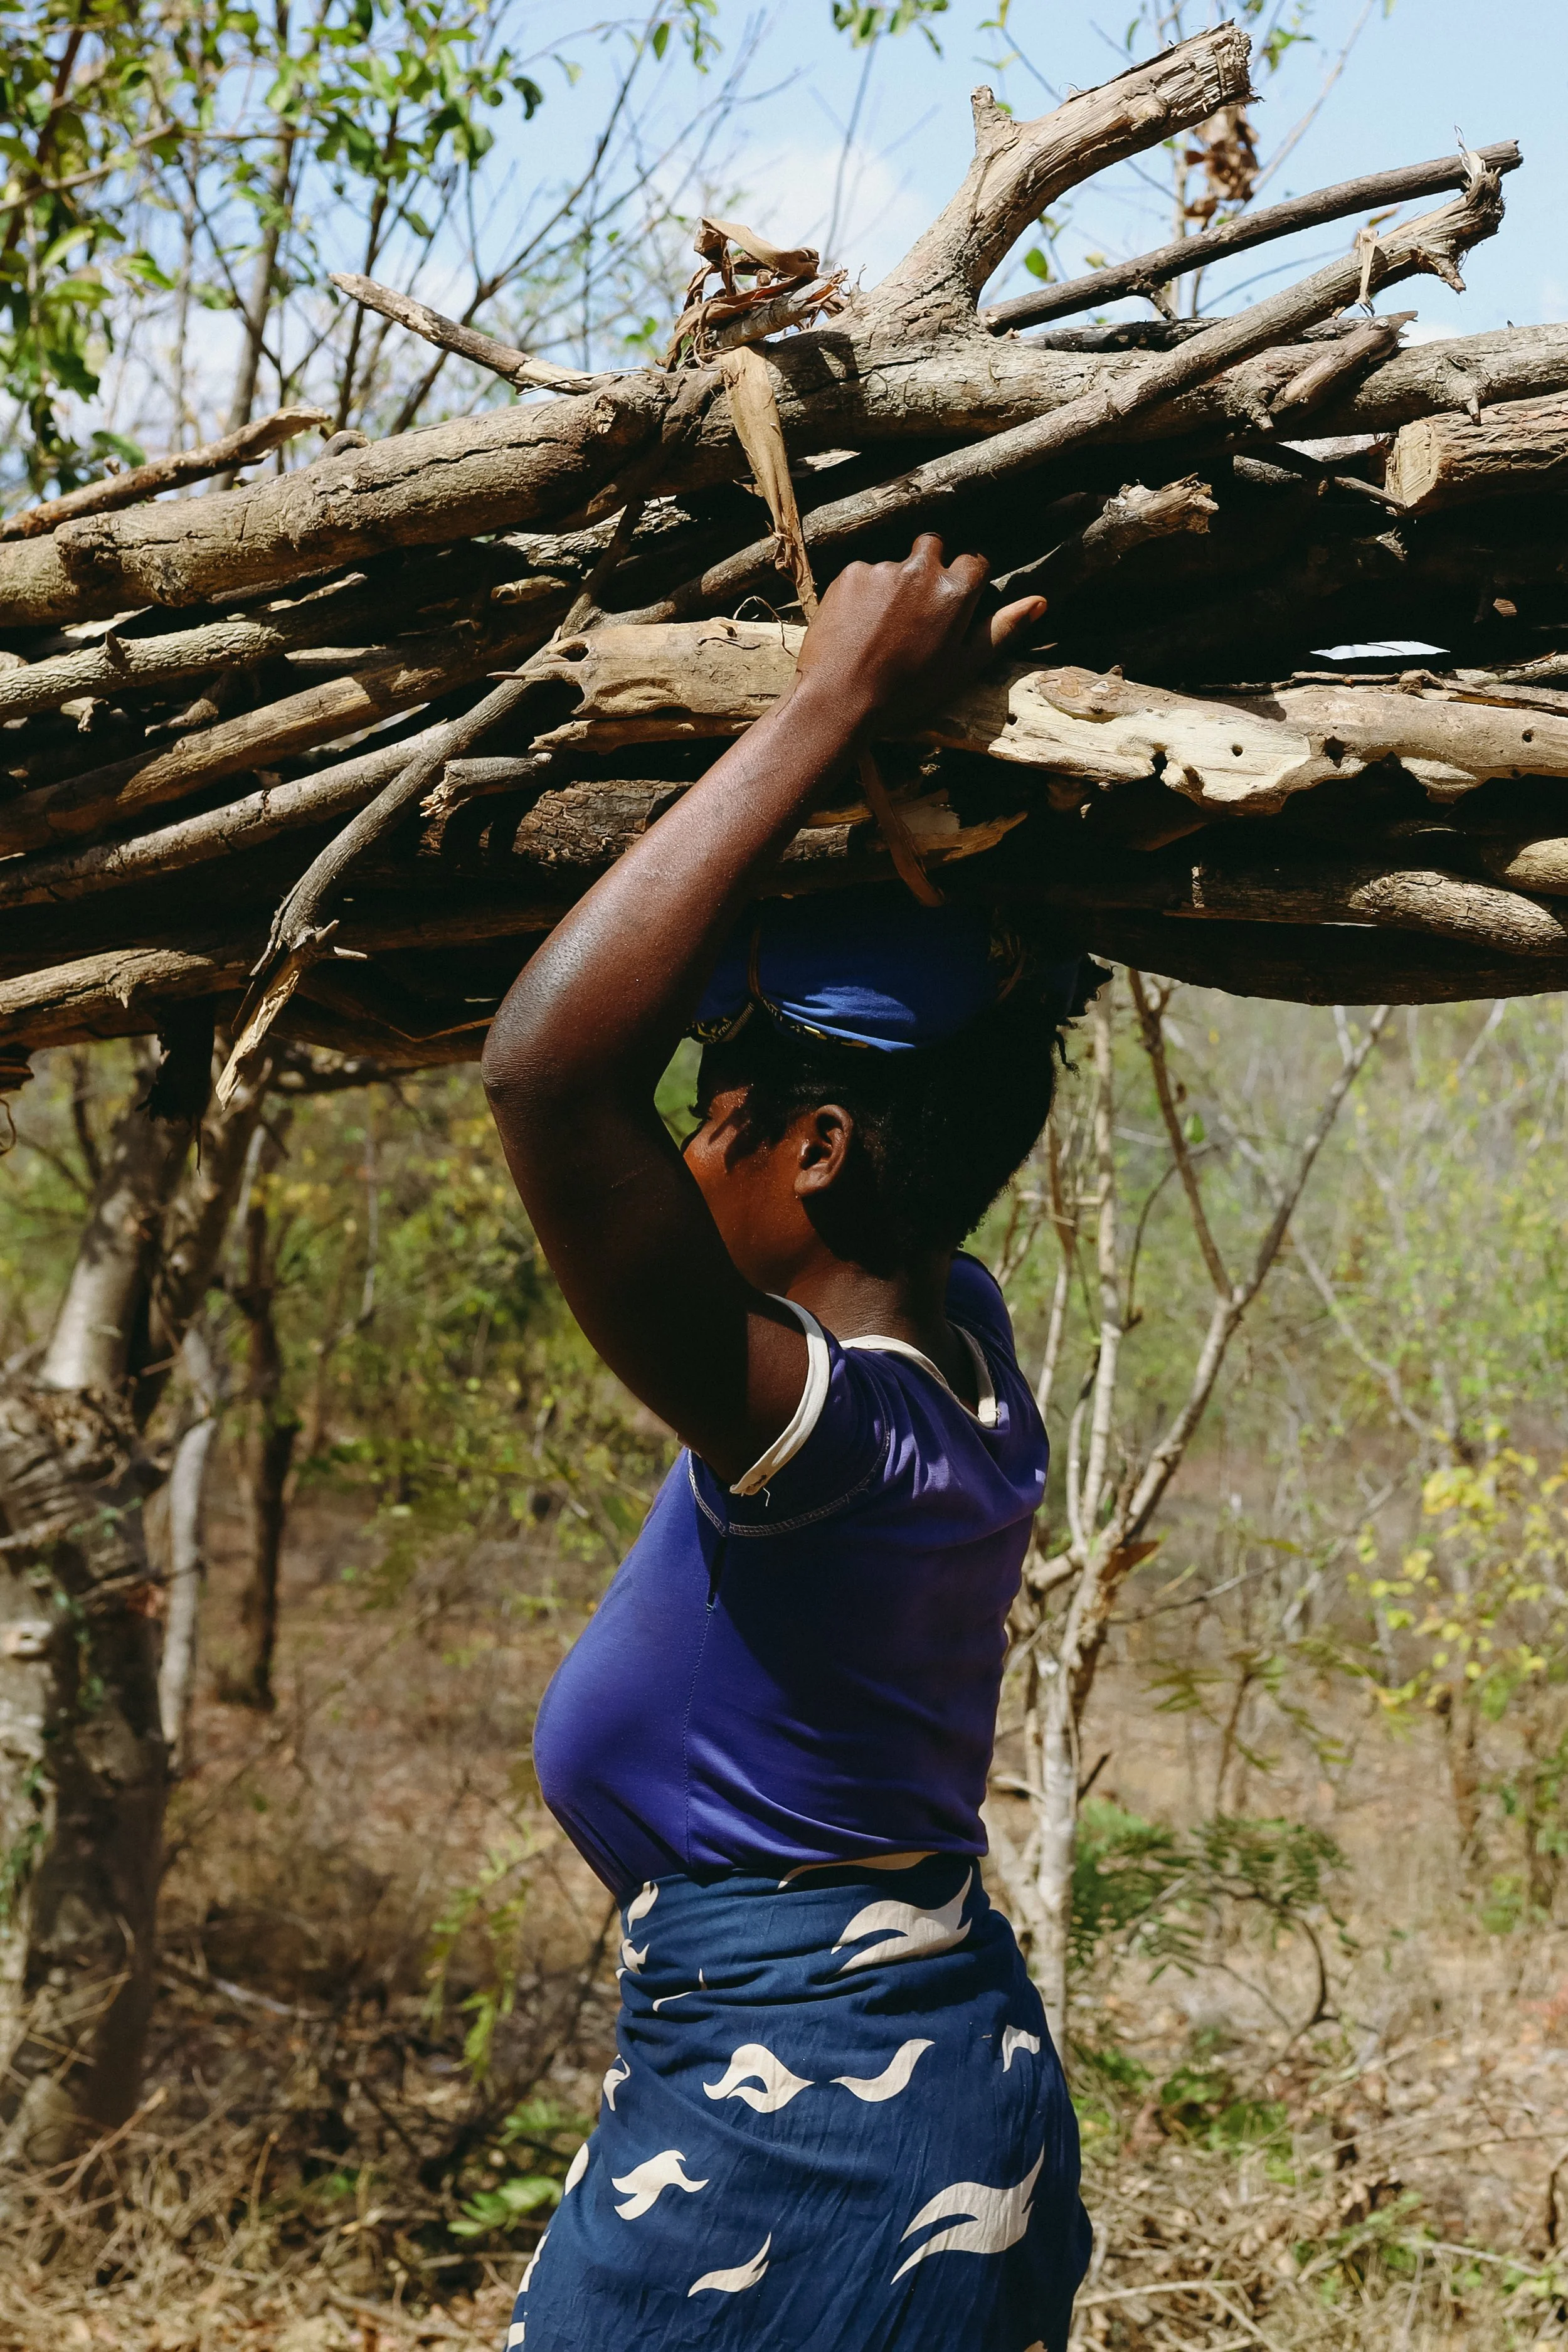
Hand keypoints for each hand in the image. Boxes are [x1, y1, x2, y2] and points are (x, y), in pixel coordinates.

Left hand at [792, 534, 1045, 732]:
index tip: (953, 606)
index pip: (974, 562)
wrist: (840, 700)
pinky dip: (863, 595)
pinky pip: (863, 574)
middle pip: (934, 547)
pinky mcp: (850, 573)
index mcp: (955, 591)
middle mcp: (921, 569)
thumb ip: (1001, 630)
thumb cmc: (907, 693)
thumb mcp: (963, 668)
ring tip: (881, 629)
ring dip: (894, 586)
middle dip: (930, 568)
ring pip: (896, 564)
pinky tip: (857, 627)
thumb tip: (1040, 601)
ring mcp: (882, 569)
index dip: (966, 583)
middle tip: (917, 610)